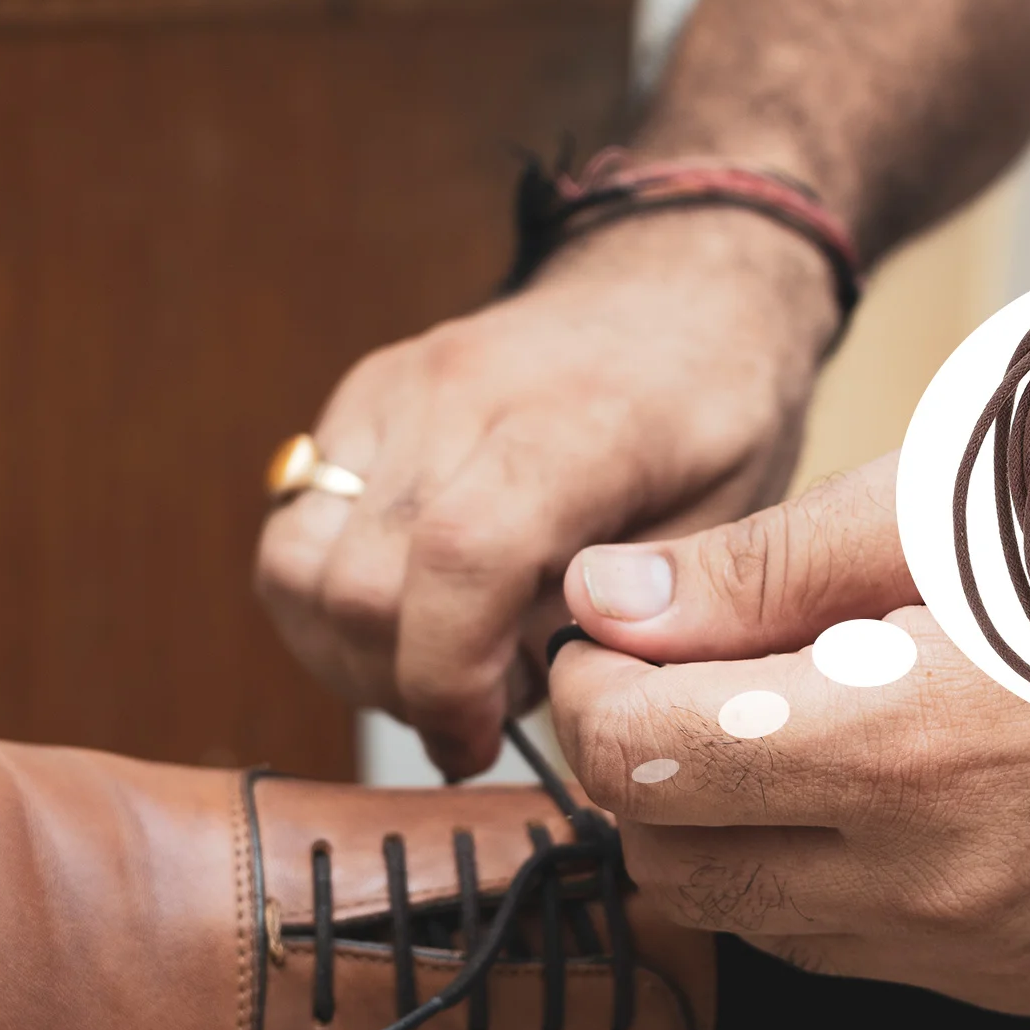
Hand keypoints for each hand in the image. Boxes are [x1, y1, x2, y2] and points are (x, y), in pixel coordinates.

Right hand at [254, 210, 837, 778]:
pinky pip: (292, 533)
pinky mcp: (356, 404)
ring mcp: (393, 392)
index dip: (449, 680)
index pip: (462, 559)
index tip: (477, 742)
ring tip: (441, 672)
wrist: (673, 287)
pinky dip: (331, 608)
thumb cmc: (716, 407)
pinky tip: (411, 624)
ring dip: (349, 657)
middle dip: (402, 689)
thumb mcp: (736, 516)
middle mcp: (460, 395)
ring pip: (295, 565)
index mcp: (577, 424)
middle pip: (358, 583)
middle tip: (474, 718)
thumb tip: (568, 698)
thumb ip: (650, 611)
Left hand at [548, 445, 1029, 1018]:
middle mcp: (941, 886)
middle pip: (670, 858)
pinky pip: (856, 955)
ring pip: (753, 918)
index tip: (612, 640)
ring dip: (730, 825)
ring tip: (792, 722)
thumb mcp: (957, 509)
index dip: (591, 691)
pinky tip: (882, 794)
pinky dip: (823, 879)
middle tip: (688, 675)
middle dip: (643, 765)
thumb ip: (758, 572)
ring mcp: (992, 959)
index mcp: (908, 743)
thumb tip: (602, 602)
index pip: (638, 760)